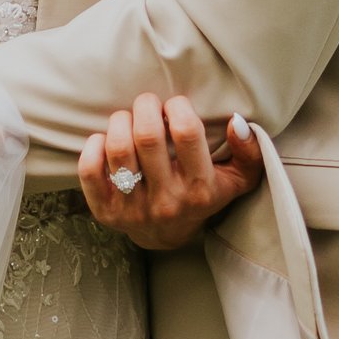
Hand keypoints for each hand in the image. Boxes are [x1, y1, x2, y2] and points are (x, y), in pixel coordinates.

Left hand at [77, 96, 265, 251]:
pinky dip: (93, 146)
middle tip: (148, 103)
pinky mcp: (106, 212)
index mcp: (200, 189)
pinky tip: (104, 139)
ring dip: (120, 121)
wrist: (167, 235)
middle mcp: (167, 202)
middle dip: (145, 106)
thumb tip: (238, 121)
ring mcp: (134, 209)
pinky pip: (90, 171)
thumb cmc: (204, 196)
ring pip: (118, 148)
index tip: (175, 105)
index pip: (187, 133)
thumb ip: (248, 152)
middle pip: (147, 136)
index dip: (178, 107)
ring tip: (128, 118)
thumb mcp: (238, 179)